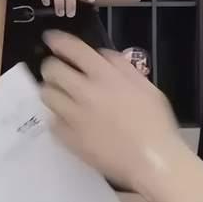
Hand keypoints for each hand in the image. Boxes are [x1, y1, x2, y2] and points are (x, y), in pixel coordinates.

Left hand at [40, 31, 183, 193]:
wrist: (155, 162)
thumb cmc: (155, 123)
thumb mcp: (145, 85)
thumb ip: (121, 65)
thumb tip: (101, 54)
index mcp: (105, 76)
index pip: (73, 49)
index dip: (57, 40)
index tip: (51, 38)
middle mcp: (86, 92)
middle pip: (52, 70)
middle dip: (51, 67)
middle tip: (57, 71)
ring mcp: (75, 117)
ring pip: (47, 95)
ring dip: (52, 91)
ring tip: (61, 96)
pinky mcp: (70, 140)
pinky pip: (52, 122)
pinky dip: (58, 119)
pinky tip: (69, 120)